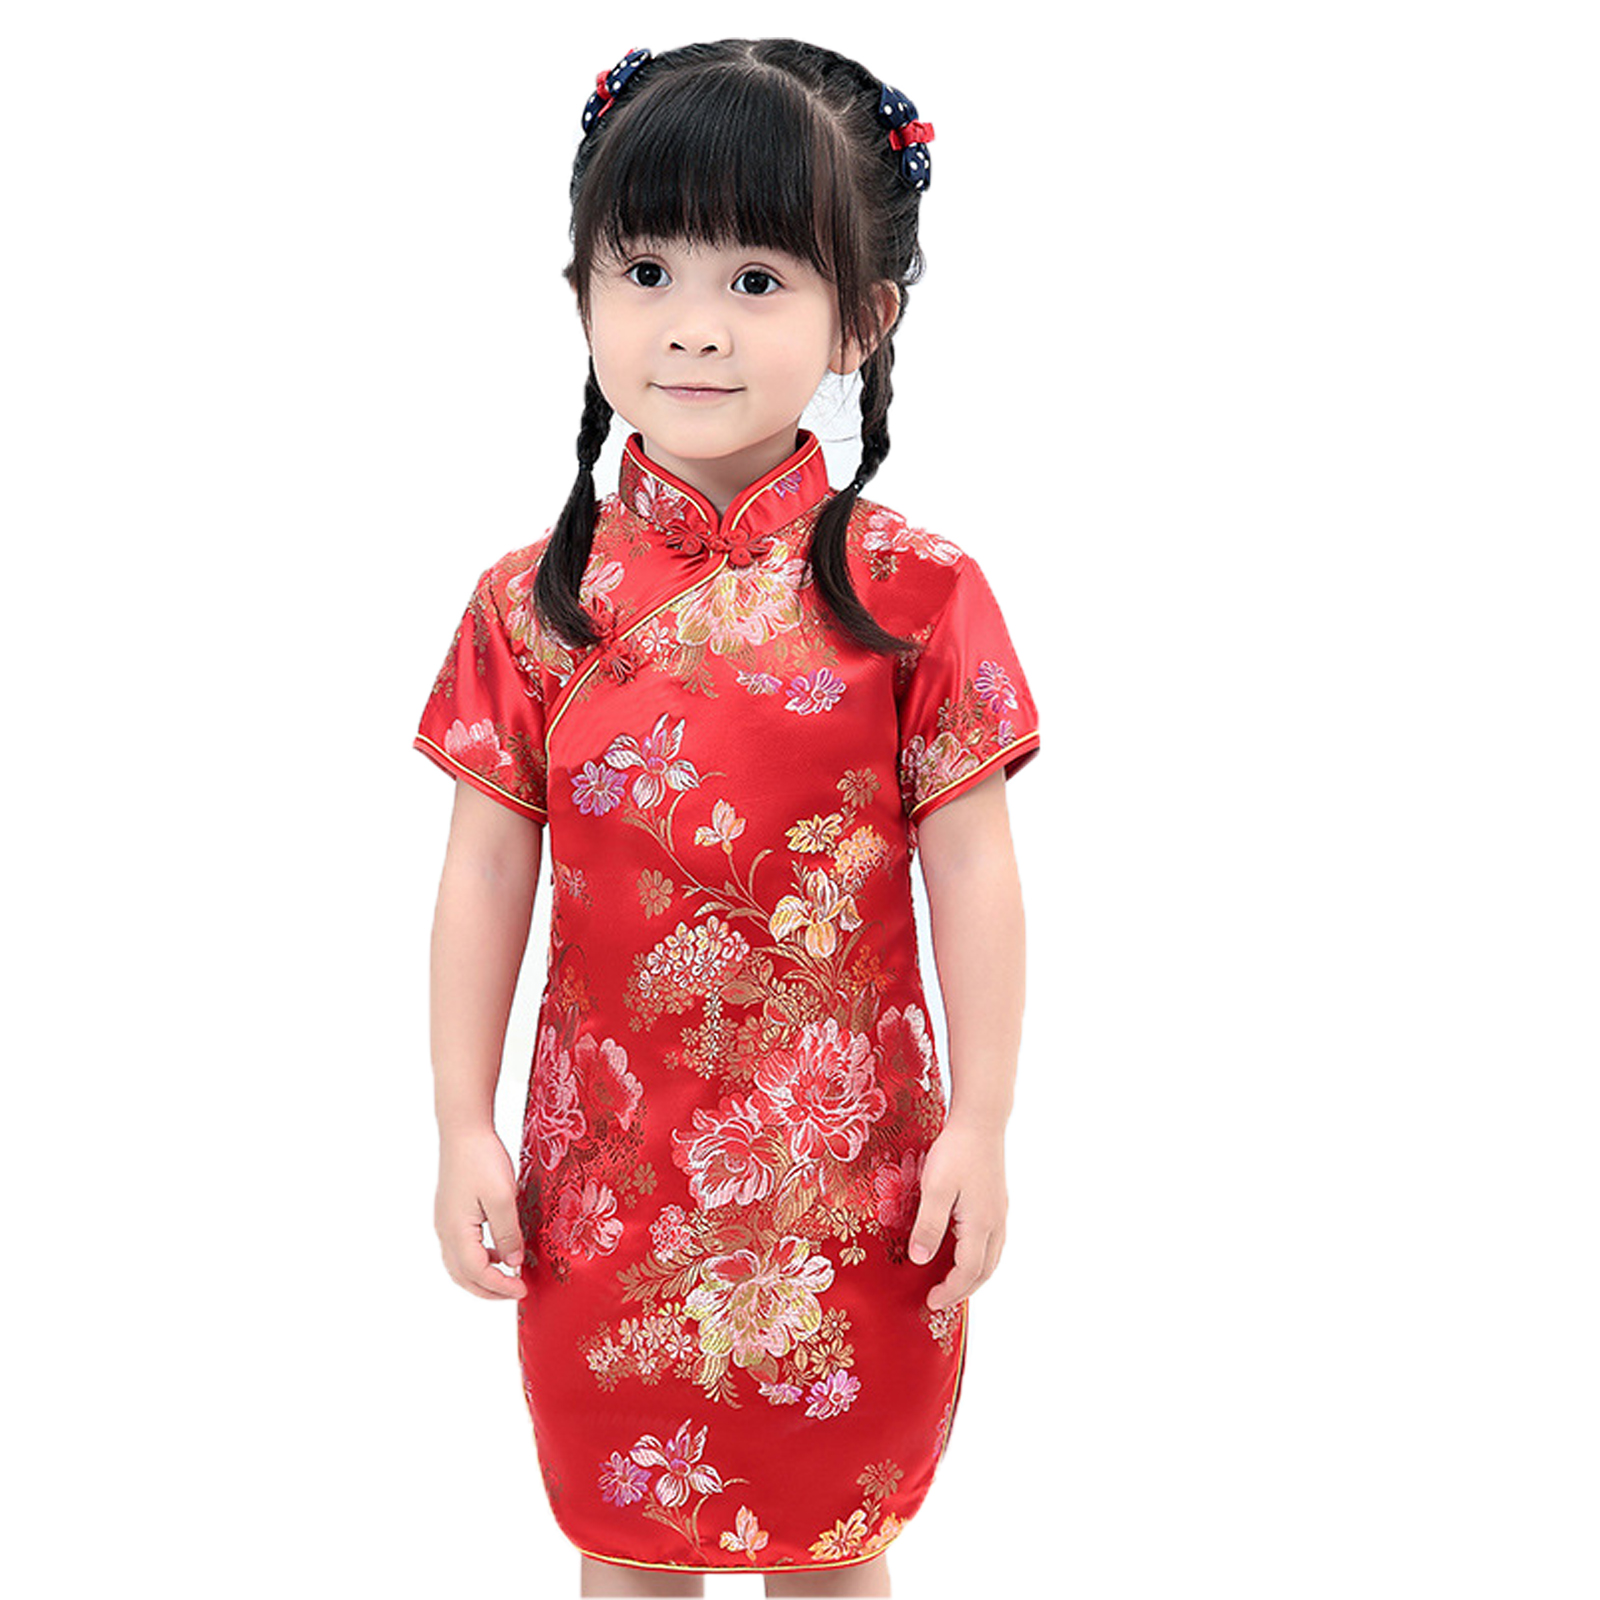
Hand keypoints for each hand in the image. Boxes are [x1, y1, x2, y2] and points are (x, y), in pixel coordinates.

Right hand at [435, 1127, 528, 1299]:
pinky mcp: (450, 1213)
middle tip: (515, 1293)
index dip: (500, 1286)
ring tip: (508, 1275)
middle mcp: (445, 1231)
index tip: (523, 1289)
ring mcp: (445, 1222)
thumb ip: (508, 1233)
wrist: (464, 1130)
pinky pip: (460, 1248)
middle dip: (488, 1290)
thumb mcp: (502, 1197)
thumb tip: (513, 1263)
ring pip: (459, 1264)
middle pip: (463, 1275)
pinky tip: (499, 1249)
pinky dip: (478, 1258)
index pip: (477, 1272)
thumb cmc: (483, 1160)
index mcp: (456, 1231)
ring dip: (482, 1276)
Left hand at [907, 1119, 1007, 1312]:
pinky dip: (980, 1259)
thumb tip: (920, 1260)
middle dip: (963, 1290)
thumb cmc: (956, 1152)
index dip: (950, 1291)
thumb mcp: (935, 1188)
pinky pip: (993, 1243)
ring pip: (992, 1258)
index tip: (930, 1302)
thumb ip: (929, 1225)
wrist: (980, 1121)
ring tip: (954, 1285)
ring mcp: (999, 1212)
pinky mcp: (997, 1202)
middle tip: (941, 1301)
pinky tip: (966, 1253)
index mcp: (980, 1224)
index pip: (967, 1272)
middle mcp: (995, 1223)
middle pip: (984, 1271)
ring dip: (974, 1277)